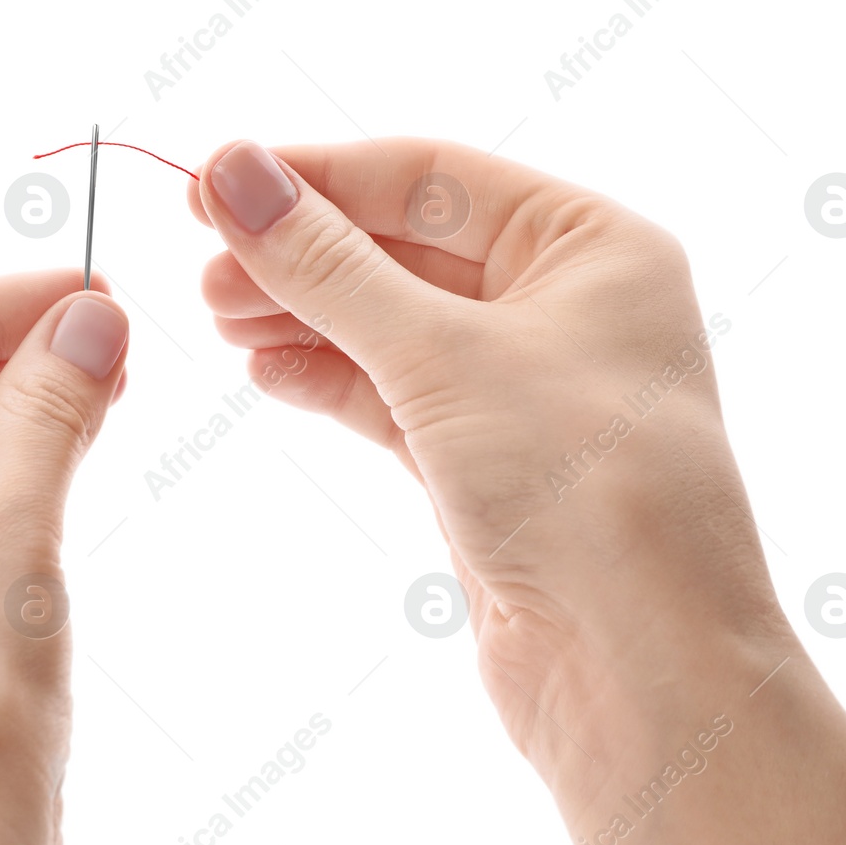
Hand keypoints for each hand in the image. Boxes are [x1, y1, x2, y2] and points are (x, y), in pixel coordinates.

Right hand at [188, 138, 774, 795]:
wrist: (642, 673)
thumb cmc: (583, 490)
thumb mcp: (443, 356)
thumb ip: (330, 265)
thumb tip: (233, 171)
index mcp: (591, 246)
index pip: (431, 178)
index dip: (316, 177)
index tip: (213, 183)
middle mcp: (568, 306)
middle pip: (406, 250)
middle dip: (302, 256)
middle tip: (203, 269)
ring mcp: (528, 390)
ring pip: (393, 327)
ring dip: (305, 317)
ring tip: (219, 320)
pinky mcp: (490, 465)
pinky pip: (395, 397)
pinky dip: (331, 380)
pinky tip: (268, 371)